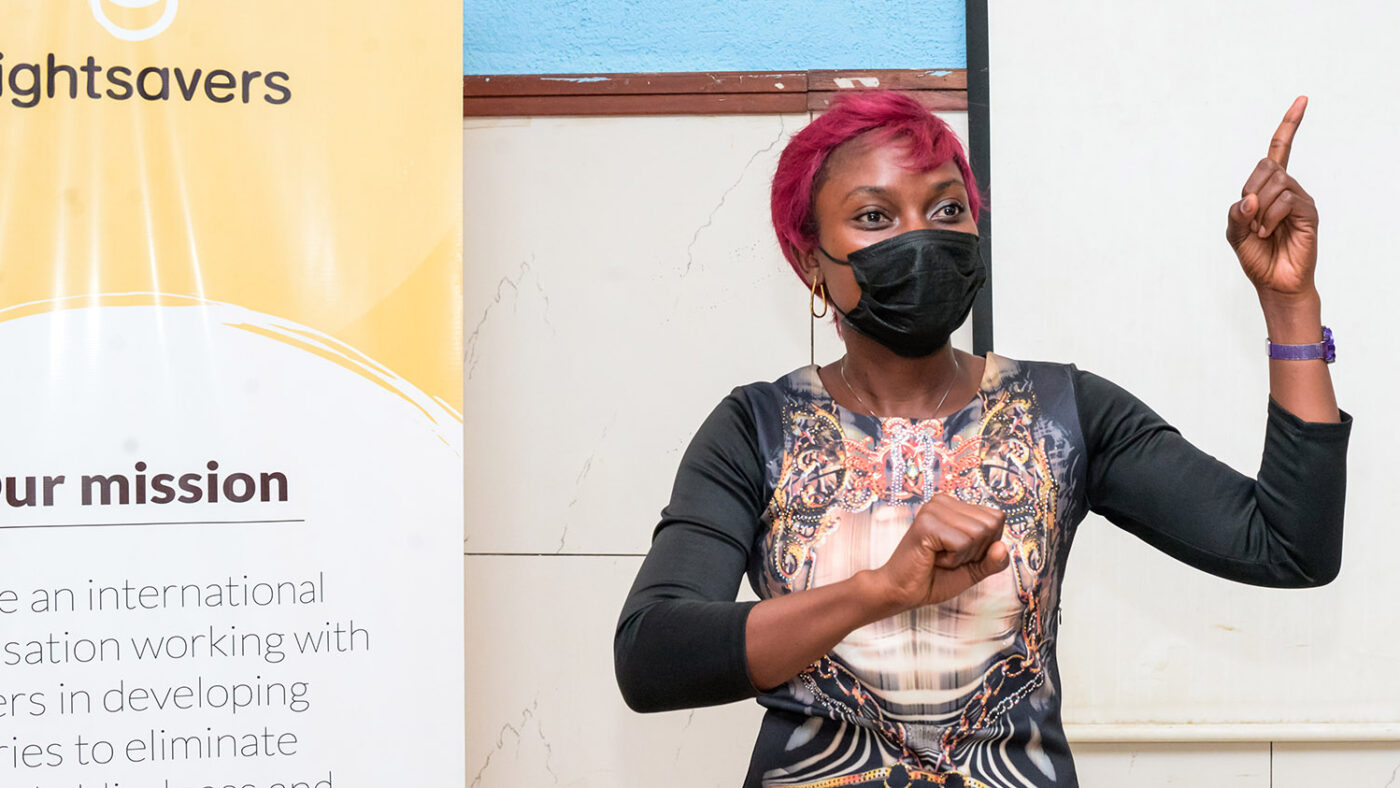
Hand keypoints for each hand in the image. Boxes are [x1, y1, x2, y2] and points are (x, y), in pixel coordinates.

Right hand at [872, 494, 1009, 614]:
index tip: (961, 553)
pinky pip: (962, 543)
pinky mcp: (926, 523)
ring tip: (940, 557)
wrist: (903, 592)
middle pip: (990, 525)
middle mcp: (943, 501)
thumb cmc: (935, 578)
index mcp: (955, 505)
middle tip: (949, 556)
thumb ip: (994, 560)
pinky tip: (934, 558)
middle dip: (976, 550)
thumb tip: (1002, 547)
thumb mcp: (974, 570)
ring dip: (963, 556)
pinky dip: (953, 560)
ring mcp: (933, 510)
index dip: (987, 544)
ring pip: (978, 533)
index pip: (997, 518)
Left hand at [1225, 96, 1319, 300]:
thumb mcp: (1234, 232)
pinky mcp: (1309, 213)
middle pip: (1268, 165)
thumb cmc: (1256, 256)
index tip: (1302, 100)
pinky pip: (1287, 200)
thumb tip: (1249, 199)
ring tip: (1261, 231)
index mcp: (1269, 188)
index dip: (1289, 125)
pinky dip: (1270, 216)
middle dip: (1251, 189)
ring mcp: (1300, 199)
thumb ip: (1236, 212)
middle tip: (1250, 217)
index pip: (1280, 150)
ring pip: (1276, 183)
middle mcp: (1287, 188)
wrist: (1274, 283)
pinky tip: (1269, 232)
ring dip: (1259, 209)